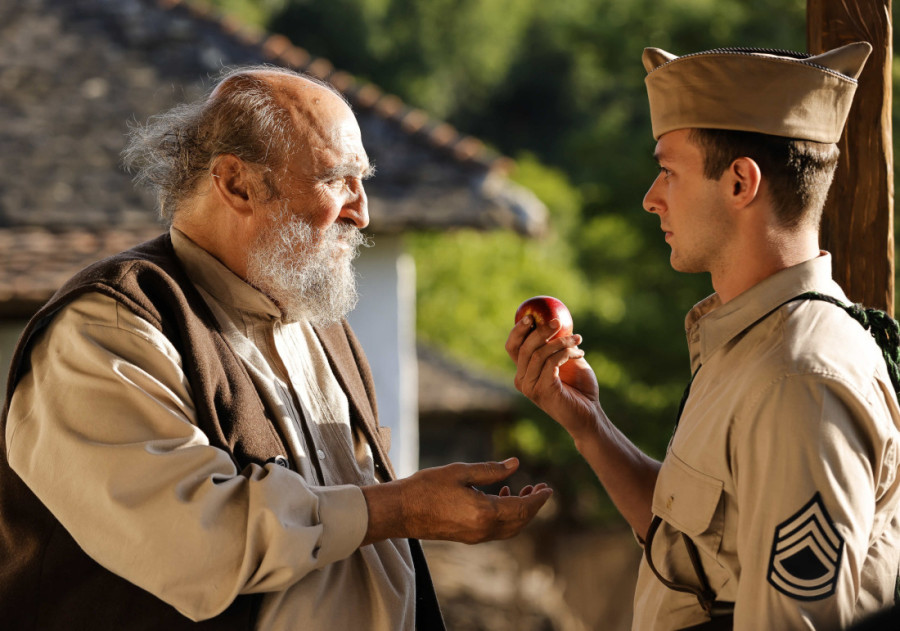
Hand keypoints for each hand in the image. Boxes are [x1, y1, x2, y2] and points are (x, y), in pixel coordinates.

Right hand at [362, 458, 550, 544]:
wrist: (401, 511)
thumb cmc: (427, 487)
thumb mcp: (460, 472)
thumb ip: (491, 470)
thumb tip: (516, 464)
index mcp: (484, 513)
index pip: (522, 508)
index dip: (538, 499)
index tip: (549, 489)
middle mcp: (483, 530)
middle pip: (520, 522)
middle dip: (533, 507)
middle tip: (541, 490)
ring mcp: (475, 537)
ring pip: (510, 529)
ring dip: (521, 513)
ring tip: (523, 491)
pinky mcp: (467, 537)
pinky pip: (496, 530)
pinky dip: (506, 517)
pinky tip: (501, 497)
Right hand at [505, 315, 600, 438]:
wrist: (590, 414)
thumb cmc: (580, 388)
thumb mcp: (567, 360)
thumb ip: (557, 344)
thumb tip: (554, 318)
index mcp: (523, 372)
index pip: (512, 347)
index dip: (518, 330)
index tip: (531, 315)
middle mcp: (522, 380)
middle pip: (524, 348)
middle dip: (541, 331)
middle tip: (557, 321)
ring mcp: (530, 387)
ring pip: (539, 354)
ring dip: (561, 342)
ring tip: (578, 339)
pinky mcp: (542, 390)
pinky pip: (551, 363)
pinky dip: (566, 353)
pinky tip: (579, 352)